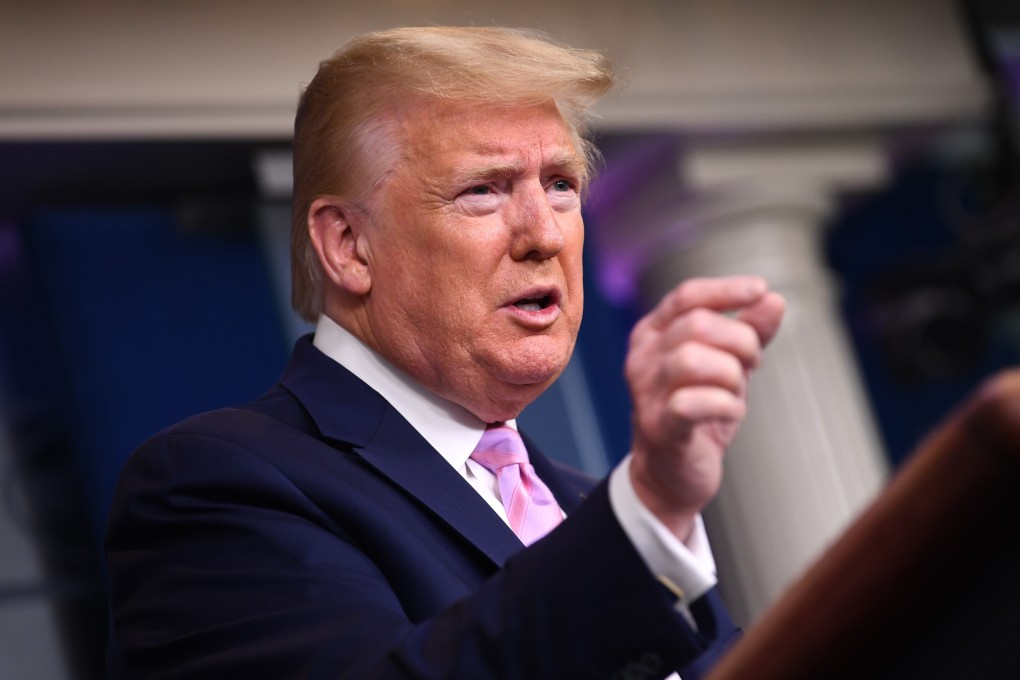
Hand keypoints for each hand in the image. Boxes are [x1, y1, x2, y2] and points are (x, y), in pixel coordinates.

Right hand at [625, 275, 784, 540]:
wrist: (671, 473)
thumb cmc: (698, 411)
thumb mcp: (726, 364)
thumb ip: (748, 331)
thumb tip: (774, 300)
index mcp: (654, 334)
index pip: (687, 297)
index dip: (725, 289)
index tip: (760, 289)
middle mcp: (642, 357)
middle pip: (697, 324)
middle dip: (741, 340)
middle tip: (753, 363)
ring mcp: (645, 392)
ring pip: (692, 359)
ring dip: (731, 373)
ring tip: (737, 391)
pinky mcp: (659, 426)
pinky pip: (691, 403)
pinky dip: (724, 404)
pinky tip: (732, 410)